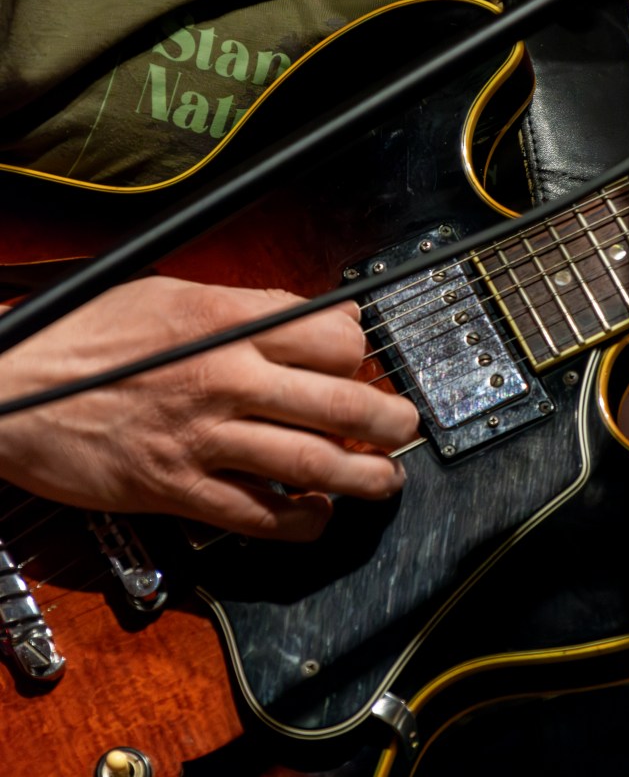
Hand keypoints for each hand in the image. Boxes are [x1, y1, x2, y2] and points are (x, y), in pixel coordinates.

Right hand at [0, 276, 418, 539]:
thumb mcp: (168, 294)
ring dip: (364, 475)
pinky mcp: (178, 488)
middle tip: (405, 426)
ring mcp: (204, 437)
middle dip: (388, 418)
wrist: (13, 389)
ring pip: (311, 461)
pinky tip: (317, 514)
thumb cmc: (87, 338)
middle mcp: (223, 376)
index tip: (362, 361)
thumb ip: (241, 305)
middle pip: (338, 399)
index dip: (358, 350)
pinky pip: (258, 514)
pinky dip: (301, 520)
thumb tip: (303, 316)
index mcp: (224, 321)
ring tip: (386, 478)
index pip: (329, 335)